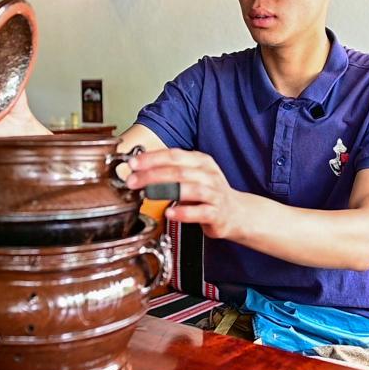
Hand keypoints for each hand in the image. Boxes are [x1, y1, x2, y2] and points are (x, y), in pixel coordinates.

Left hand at [125, 148, 246, 239]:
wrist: (236, 212)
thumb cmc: (208, 193)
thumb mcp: (192, 175)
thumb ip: (170, 170)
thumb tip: (139, 169)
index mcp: (201, 161)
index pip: (174, 155)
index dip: (152, 159)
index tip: (133, 164)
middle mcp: (208, 174)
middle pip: (178, 171)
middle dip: (152, 175)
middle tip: (133, 181)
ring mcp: (214, 194)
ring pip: (189, 188)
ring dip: (165, 191)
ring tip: (146, 194)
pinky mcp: (216, 213)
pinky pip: (199, 212)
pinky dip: (183, 212)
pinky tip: (169, 213)